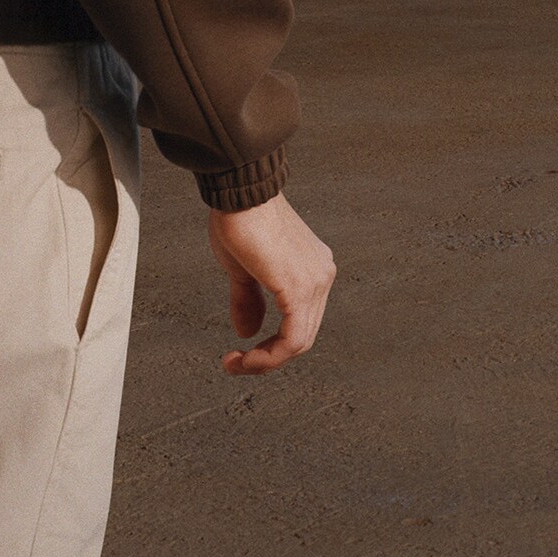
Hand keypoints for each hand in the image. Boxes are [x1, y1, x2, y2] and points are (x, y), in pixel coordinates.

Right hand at [207, 193, 334, 373]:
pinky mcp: (301, 288)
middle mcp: (322, 274)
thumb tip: (247, 333)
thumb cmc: (240, 220)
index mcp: (313, 268)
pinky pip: (292, 339)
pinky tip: (243, 358)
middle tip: (236, 363)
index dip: (271, 345)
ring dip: (264, 361)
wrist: (240, 192)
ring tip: (236, 364)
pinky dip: (268, 357)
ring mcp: (316, 281)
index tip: (239, 353)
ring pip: (298, 342)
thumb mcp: (243, 269)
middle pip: (302, 335)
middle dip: (267, 357)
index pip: (300, 320)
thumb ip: (249, 300)